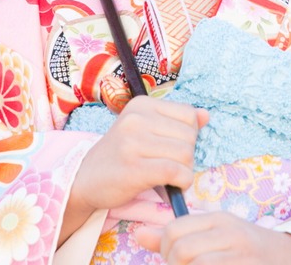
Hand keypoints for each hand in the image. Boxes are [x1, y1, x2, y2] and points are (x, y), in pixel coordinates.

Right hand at [71, 96, 207, 210]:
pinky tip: (174, 186)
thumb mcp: (145, 129)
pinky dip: (182, 182)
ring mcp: (132, 143)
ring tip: (170, 176)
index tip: (174, 146)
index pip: (188, 114)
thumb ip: (176, 121)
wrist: (85, 179)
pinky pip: (175, 172)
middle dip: (188, 155)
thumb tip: (206, 115)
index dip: (190, 134)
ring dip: (185, 170)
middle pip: (189, 135)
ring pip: (185, 154)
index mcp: (141, 105)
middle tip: (172, 165)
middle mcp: (136, 119)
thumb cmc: (120, 154)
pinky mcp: (133, 168)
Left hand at [135, 212, 290, 263]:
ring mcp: (240, 255)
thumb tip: (139, 234)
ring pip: (193, 264)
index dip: (164, 248)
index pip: (173, 229)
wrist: (290, 259)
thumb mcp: (215, 236)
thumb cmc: (245, 250)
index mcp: (220, 219)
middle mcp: (230, 234)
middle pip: (180, 250)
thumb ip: (177, 236)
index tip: (173, 258)